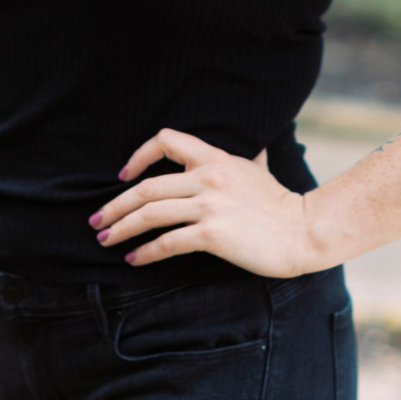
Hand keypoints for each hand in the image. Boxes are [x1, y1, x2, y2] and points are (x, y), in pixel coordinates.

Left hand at [88, 128, 314, 276]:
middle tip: (97, 220)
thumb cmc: (281, 204)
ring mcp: (209, 206)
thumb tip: (256, 147)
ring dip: (122, 227)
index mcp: (215, 158)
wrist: (304, 231)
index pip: (167, 140)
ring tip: (106, 240)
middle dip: (115, 205)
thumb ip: (249, 157)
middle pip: (147, 187)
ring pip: (151, 213)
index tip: (123, 175)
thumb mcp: (259, 169)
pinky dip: (145, 252)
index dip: (139, 156)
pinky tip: (134, 259)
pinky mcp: (213, 235)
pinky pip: (168, 242)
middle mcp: (208, 177)